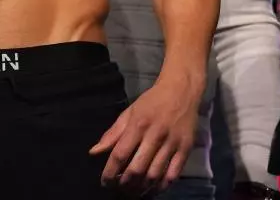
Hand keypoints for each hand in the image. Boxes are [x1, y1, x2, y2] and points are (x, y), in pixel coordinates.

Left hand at [90, 76, 200, 194]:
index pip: (120, 155)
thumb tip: (94, 152)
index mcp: (138, 124)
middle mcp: (155, 135)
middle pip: (137, 168)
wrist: (182, 89)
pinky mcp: (186, 148)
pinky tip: (154, 189)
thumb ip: (113, 133)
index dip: (109, 172)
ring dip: (142, 188)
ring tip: (134, 191)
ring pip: (154, 174)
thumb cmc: (152, 101)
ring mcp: (172, 143)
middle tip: (120, 188)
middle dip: (125, 183)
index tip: (105, 182)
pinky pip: (173, 174)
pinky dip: (162, 186)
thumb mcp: (130, 112)